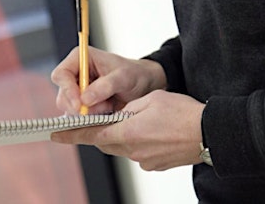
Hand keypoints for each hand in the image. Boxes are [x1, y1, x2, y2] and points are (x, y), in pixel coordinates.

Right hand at [51, 46, 165, 113]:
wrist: (144, 85)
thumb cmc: (135, 74)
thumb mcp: (124, 77)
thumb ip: (105, 86)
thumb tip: (84, 99)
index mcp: (80, 59)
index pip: (61, 75)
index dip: (67, 90)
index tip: (80, 104)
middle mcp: (75, 75)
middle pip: (63, 96)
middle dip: (80, 106)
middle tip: (103, 107)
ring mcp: (78, 92)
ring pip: (70, 110)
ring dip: (89, 113)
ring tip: (109, 106)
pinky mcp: (83, 106)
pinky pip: (79, 118)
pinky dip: (92, 119)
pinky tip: (107, 111)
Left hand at [51, 90, 205, 170]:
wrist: (210, 133)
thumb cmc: (182, 113)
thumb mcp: (150, 100)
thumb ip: (128, 109)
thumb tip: (118, 116)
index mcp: (128, 133)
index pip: (92, 135)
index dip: (71, 135)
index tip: (55, 135)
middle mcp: (133, 151)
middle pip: (107, 143)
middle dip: (101, 133)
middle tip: (97, 123)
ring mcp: (145, 160)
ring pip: (123, 148)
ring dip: (123, 136)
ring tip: (136, 123)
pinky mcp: (155, 165)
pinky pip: (138, 153)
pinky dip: (138, 143)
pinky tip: (152, 133)